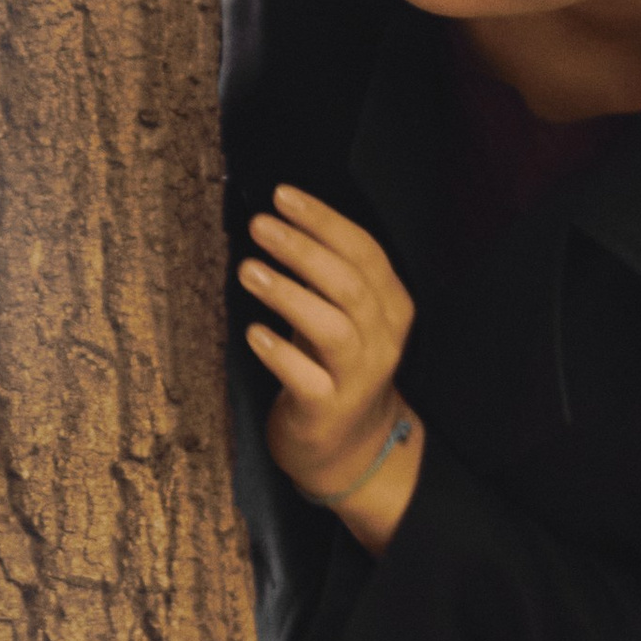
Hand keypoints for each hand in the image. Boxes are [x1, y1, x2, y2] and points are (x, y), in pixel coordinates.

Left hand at [239, 188, 421, 532]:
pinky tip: (252, 333)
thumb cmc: (334, 364)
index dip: (324, 220)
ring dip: (288, 295)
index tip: (282, 196)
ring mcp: (358, 377)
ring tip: (248, 270)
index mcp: (392, 306)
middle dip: (302, 249)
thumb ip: (326, 272)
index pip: (365, 251)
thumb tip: (282, 217)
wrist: (348, 445)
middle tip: (260, 225)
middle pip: (348, 285)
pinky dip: (278, 353)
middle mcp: (382, 340)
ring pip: (332, 328)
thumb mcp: (344, 314)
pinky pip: (306, 378)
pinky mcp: (328, 409)